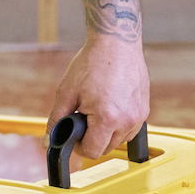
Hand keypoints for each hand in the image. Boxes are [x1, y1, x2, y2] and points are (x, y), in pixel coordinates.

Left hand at [46, 32, 149, 158]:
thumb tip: (49, 141)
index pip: (92, 151)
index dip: (79, 145)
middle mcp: (127, 120)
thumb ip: (56, 120)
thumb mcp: (66, 91)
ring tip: (97, 109)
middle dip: (92, 138)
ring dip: (107, 133)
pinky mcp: (144, 109)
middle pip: (106, 148)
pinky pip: (130, 129)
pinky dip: (119, 124)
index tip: (74, 132)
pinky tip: (110, 107)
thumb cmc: (92, 63)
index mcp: (107, 118)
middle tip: (83, 117)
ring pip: (119, 140)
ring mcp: (138, 116)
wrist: (116, 42)